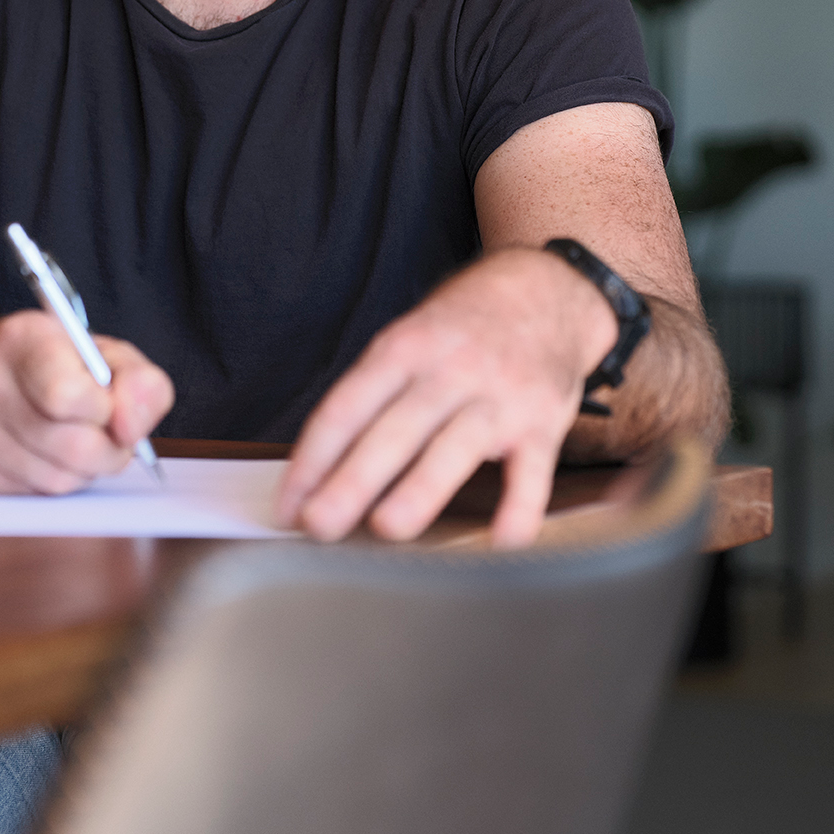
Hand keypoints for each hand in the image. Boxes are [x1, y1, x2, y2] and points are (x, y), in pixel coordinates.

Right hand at [0, 310, 174, 494]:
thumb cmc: (46, 362)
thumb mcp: (103, 353)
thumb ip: (140, 384)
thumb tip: (132, 429)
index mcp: (22, 336)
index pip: (69, 396)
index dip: (105, 411)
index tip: (105, 404)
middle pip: (74, 449)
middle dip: (104, 450)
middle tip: (99, 431)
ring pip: (55, 482)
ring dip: (77, 471)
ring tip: (63, 438)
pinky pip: (27, 498)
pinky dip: (43, 484)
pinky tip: (32, 453)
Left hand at [275, 247, 616, 548]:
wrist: (546, 291)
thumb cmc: (461, 331)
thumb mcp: (409, 341)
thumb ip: (371, 400)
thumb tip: (318, 475)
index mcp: (403, 350)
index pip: (347, 407)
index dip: (313, 459)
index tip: (288, 507)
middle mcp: (449, 371)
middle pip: (394, 429)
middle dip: (353, 479)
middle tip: (319, 524)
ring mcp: (499, 397)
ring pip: (455, 446)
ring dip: (420, 488)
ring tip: (387, 528)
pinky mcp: (543, 422)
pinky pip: (533, 470)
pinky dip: (520, 507)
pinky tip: (500, 542)